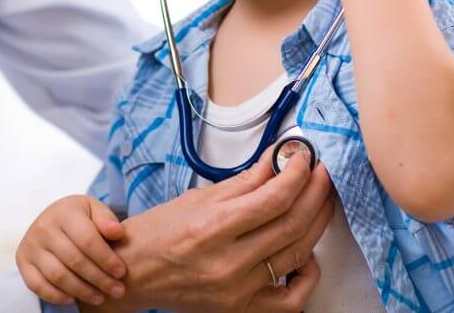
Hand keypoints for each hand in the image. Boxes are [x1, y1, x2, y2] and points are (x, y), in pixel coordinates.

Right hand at [16, 195, 127, 306]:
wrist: (52, 218)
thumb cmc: (79, 217)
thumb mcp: (94, 210)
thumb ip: (107, 219)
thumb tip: (117, 233)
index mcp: (64, 211)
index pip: (87, 240)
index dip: (106, 259)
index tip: (122, 271)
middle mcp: (43, 227)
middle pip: (74, 260)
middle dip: (99, 279)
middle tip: (117, 290)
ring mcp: (30, 245)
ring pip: (58, 275)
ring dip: (82, 291)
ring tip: (100, 297)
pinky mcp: (22, 261)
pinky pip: (38, 285)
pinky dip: (56, 296)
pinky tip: (74, 299)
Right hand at [81, 147, 334, 312]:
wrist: (134, 272)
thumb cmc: (158, 232)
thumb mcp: (197, 197)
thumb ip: (243, 182)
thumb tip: (277, 160)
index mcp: (211, 227)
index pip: (272, 199)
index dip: (297, 174)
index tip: (305, 157)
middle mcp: (227, 262)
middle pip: (291, 224)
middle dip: (314, 192)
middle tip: (320, 173)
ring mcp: (237, 290)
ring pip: (297, 255)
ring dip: (317, 223)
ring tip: (320, 201)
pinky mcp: (241, 310)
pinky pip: (291, 300)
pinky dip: (307, 275)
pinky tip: (307, 253)